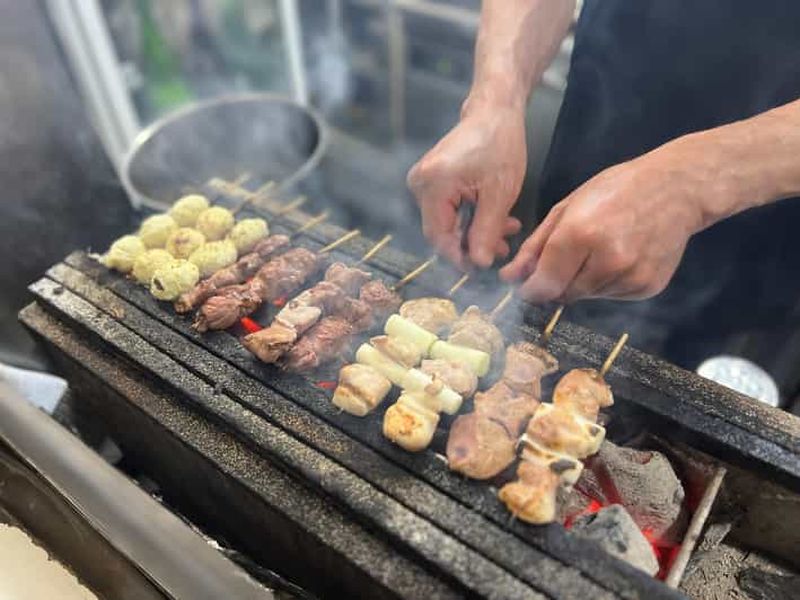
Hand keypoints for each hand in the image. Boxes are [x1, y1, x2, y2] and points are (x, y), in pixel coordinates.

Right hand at [407, 101, 524, 268]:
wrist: (494, 111)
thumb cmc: (499, 143)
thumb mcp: (499, 193)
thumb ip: (487, 231)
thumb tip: (479, 263)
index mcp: (433, 184)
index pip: (438, 236)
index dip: (458, 257)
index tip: (480, 269)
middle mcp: (420, 183)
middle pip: (441, 231)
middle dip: (472, 244)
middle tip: (501, 250)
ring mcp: (423, 182)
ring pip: (447, 222)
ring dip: (476, 231)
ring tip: (507, 233)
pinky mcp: (432, 181)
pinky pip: (448, 210)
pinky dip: (471, 217)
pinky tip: (496, 220)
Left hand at [500, 147, 707, 301]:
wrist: (677, 189)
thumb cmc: (618, 190)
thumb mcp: (568, 208)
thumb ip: (535, 247)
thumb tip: (511, 277)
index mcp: (580, 234)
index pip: (543, 284)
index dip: (530, 289)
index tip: (527, 286)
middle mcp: (607, 261)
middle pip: (563, 294)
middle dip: (557, 281)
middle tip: (572, 255)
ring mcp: (630, 277)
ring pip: (587, 296)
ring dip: (583, 282)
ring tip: (601, 249)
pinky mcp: (647, 287)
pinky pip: (612, 296)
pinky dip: (608, 283)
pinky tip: (621, 256)